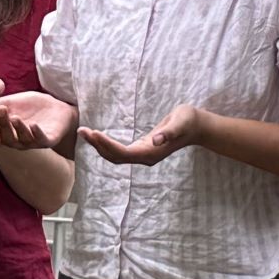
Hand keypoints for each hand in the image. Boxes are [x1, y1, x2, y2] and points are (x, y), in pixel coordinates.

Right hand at [0, 89, 77, 152]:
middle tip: (1, 109)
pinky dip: (37, 133)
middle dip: (3, 125)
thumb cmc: (29, 106)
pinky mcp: (49, 139)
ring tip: (15, 117)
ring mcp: (34, 141)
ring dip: (18, 129)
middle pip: (7, 139)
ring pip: (23, 140)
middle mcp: (19, 141)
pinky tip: (33, 124)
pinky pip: (42, 140)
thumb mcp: (7, 104)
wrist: (56, 104)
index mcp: (7, 134)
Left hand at [79, 103, 205, 166]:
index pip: (123, 153)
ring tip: (84, 132)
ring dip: (99, 146)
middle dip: (97, 145)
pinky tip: (97, 136)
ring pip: (115, 156)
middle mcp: (145, 157)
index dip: (107, 145)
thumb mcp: (181, 122)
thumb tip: (155, 141)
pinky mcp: (141, 149)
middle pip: (115, 157)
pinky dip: (105, 144)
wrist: (196, 127)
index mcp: (151, 153)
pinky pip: (119, 151)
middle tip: (82, 131)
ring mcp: (143, 155)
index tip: (94, 133)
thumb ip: (169, 131)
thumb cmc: (189, 121)